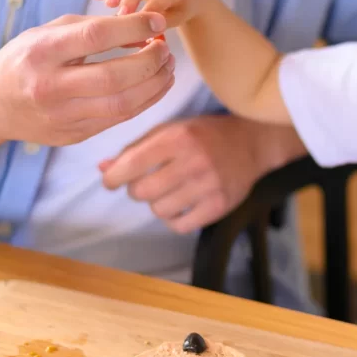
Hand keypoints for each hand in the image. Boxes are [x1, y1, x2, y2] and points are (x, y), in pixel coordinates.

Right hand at [0, 13, 175, 145]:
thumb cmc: (26, 58)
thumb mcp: (47, 33)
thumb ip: (92, 28)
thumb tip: (143, 30)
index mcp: (41, 52)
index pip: (95, 37)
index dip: (132, 27)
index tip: (157, 21)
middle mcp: (49, 87)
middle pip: (114, 78)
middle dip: (149, 62)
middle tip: (166, 49)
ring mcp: (61, 116)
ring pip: (122, 104)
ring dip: (154, 85)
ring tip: (168, 67)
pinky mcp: (73, 136)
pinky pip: (119, 119)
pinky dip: (145, 101)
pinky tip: (156, 85)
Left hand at [98, 114, 274, 233]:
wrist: (253, 142)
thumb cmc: (205, 134)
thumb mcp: (171, 131)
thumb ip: (137, 148)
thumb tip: (103, 169)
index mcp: (177, 138)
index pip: (132, 164)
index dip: (114, 177)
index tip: (111, 181)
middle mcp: (192, 161)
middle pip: (142, 192)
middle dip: (137, 190)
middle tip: (147, 184)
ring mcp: (208, 186)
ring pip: (159, 210)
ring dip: (157, 204)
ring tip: (168, 192)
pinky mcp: (219, 205)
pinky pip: (181, 225)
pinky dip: (174, 219)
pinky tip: (180, 207)